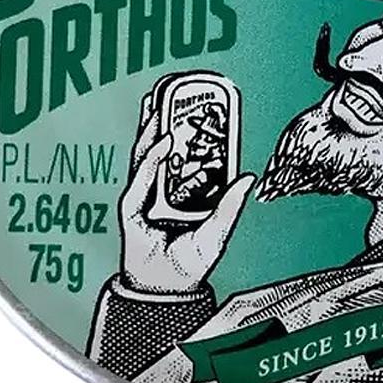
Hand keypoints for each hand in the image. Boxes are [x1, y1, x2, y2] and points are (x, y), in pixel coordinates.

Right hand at [117, 105, 254, 294]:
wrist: (165, 289)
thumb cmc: (189, 264)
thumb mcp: (218, 232)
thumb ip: (230, 205)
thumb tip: (249, 178)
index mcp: (184, 192)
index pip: (187, 155)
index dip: (190, 131)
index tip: (198, 107)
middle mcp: (164, 190)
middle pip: (163, 148)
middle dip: (165, 120)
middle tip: (173, 93)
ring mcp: (146, 196)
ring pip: (148, 154)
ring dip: (153, 128)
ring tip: (161, 103)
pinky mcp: (133, 206)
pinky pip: (143, 176)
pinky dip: (153, 157)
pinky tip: (163, 140)